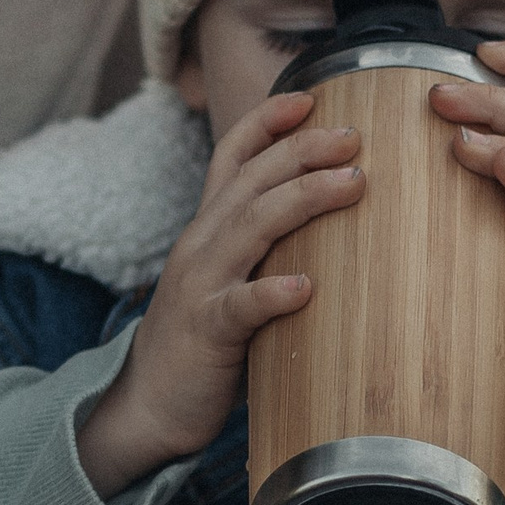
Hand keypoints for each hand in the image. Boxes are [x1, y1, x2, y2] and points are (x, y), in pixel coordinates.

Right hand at [77, 91, 363, 495]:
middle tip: (355, 136)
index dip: (265, 122)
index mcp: (207, 230)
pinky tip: (306, 288)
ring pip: (251, 226)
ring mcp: (201, 286)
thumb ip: (266, 251)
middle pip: (251, 179)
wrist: (150, 406)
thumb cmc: (204, 345)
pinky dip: (273, 293)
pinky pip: (240, 307)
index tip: (309, 97)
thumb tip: (337, 231)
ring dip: (303, 199)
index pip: (230, 157)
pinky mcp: (207, 333)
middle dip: (302, 149)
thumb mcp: (230, 281)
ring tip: (353, 184)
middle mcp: (201, 245)